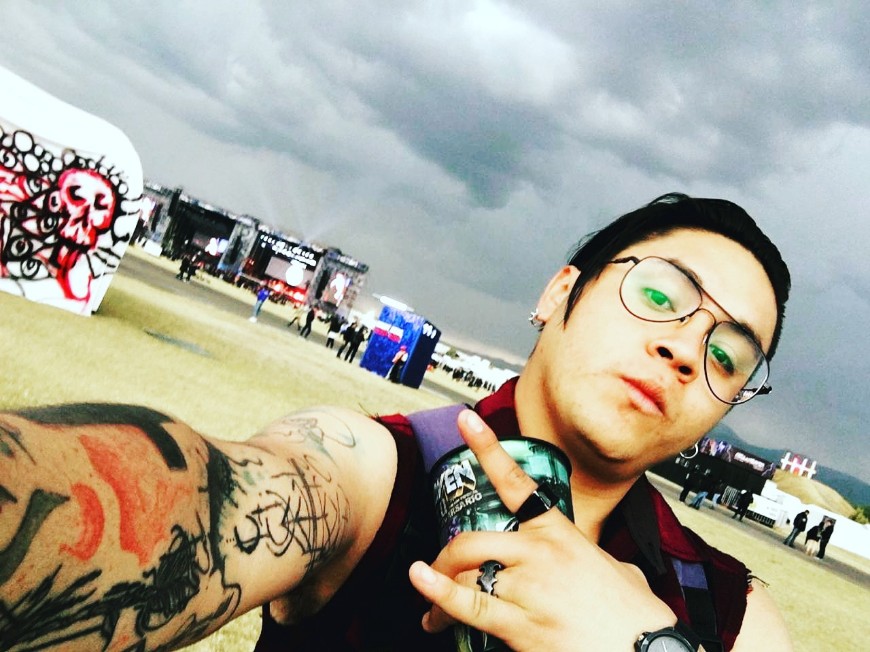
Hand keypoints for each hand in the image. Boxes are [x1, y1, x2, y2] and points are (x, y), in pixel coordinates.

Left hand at [408, 410, 677, 650]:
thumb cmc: (637, 618)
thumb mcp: (618, 571)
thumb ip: (593, 558)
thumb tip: (594, 562)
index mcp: (560, 533)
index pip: (516, 481)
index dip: (487, 447)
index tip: (466, 420)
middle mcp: (539, 554)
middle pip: (472, 538)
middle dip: (446, 557)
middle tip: (438, 573)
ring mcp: (528, 587)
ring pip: (464, 571)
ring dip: (439, 587)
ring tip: (429, 609)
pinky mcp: (521, 625)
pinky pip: (468, 605)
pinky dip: (439, 597)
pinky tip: (423, 593)